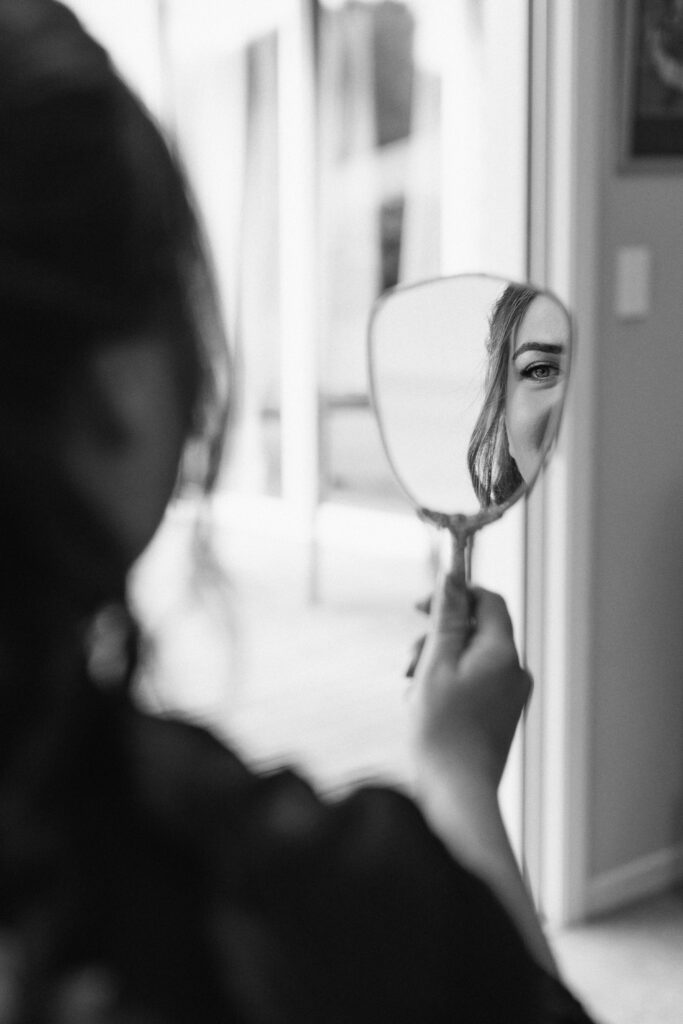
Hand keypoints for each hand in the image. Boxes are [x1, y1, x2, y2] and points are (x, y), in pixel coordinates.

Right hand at [414, 577, 530, 790]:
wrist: (456, 794)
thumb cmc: (442, 728)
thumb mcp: (436, 662)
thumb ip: (446, 617)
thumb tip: (452, 575)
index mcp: (503, 653)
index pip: (489, 601)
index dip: (456, 594)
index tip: (420, 606)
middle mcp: (515, 671)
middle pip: (476, 631)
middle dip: (438, 638)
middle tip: (408, 661)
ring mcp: (510, 696)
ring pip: (470, 659)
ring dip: (437, 664)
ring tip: (412, 691)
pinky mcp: (500, 716)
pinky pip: (473, 684)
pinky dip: (447, 686)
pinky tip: (424, 709)